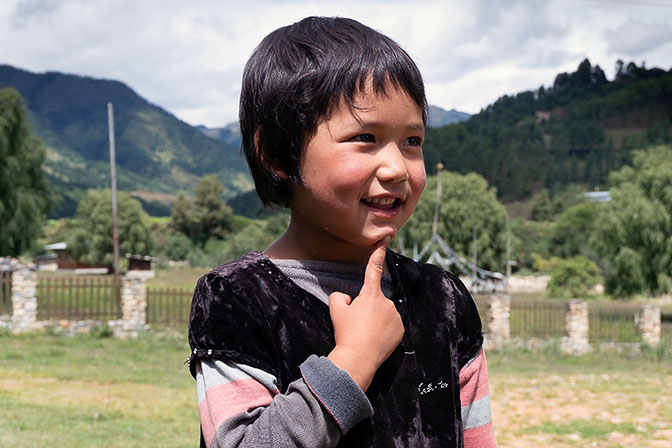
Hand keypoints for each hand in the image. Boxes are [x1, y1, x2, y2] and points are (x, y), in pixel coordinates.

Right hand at [327, 237, 403, 391]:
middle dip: (366, 308)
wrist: (358, 358)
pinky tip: (375, 340)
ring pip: (383, 314)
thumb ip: (340, 297)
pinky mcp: (401, 330)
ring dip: (375, 320)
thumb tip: (347, 297)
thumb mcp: (336, 310)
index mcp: (370, 294)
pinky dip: (384, 331)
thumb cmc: (346, 332)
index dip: (378, 252)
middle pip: (374, 300)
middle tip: (356, 325)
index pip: (373, 268)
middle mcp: (386, 302)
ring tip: (365, 334)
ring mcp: (396, 316)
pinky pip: (391, 326)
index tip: (385, 238)